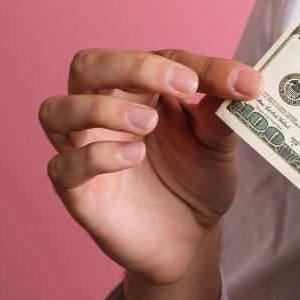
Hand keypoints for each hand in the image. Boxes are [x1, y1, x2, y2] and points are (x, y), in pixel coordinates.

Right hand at [37, 47, 262, 285]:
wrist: (189, 240)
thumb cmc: (195, 180)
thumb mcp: (218, 144)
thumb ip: (223, 114)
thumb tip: (243, 83)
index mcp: (139, 90)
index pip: (157, 59)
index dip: (197, 66)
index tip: (240, 84)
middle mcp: (102, 111)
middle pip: (87, 66)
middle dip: (130, 66)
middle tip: (183, 85)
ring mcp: (83, 149)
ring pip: (57, 110)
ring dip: (101, 108)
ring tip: (149, 124)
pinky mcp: (77, 191)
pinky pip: (63, 166)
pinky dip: (94, 156)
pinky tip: (133, 157)